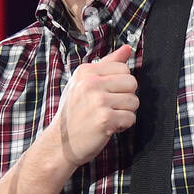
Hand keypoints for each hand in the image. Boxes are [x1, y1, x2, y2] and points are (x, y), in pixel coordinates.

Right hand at [49, 43, 137, 168]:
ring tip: (108, 117)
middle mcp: (91, 84)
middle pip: (132, 83)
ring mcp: (98, 101)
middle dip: (126, 98)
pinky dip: (123, 125)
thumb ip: (107, 65)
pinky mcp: (105, 119)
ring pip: (134, 102)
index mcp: (86, 72)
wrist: (59, 144)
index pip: (123, 69)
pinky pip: (130, 118)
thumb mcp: (83, 84)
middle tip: (110, 108)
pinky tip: (109, 127)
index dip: (121, 84)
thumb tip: (128, 49)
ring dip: (125, 113)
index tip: (109, 94)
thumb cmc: (73, 114)